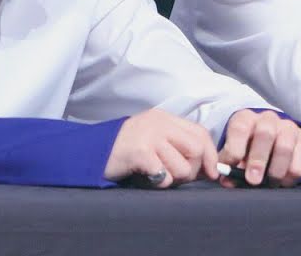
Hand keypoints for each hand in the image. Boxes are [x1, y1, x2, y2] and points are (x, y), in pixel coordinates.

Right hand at [103, 108, 218, 187]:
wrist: (90, 151)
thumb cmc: (125, 150)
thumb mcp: (153, 139)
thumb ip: (177, 146)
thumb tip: (206, 167)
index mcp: (165, 118)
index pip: (201, 133)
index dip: (210, 156)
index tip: (211, 173)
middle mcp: (159, 123)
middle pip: (196, 150)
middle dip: (192, 169)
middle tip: (176, 176)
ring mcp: (149, 136)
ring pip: (183, 167)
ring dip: (174, 179)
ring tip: (157, 175)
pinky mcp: (139, 151)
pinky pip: (164, 176)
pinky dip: (159, 182)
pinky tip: (148, 177)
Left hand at [217, 109, 300, 187]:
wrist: (272, 146)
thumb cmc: (248, 151)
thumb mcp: (235, 155)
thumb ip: (229, 166)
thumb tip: (227, 180)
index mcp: (246, 119)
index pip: (240, 127)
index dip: (235, 147)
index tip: (232, 165)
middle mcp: (268, 119)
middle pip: (265, 134)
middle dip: (258, 160)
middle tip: (253, 180)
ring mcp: (289, 127)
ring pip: (285, 146)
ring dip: (277, 170)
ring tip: (270, 184)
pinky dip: (292, 175)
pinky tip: (284, 182)